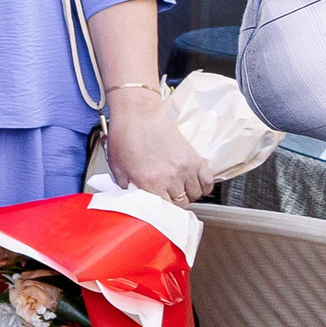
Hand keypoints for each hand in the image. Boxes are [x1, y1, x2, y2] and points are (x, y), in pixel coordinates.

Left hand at [103, 89, 210, 206]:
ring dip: (188, 195)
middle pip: (181, 204)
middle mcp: (171, 177)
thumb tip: (135, 202)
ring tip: (177, 189)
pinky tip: (193, 184)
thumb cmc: (125, 137)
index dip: (161, 211)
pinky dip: (204, 186)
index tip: (159, 210)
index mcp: (150, 182)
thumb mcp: (117, 168)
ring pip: (196, 195)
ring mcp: (186, 168)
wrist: (138, 115)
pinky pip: (208, 181)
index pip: (164, 210)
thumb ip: (126, 189)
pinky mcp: (195, 158)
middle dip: (173, 204)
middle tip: (166, 197)